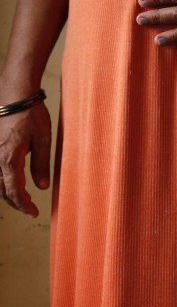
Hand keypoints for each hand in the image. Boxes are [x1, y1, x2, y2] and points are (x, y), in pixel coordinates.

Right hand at [0, 99, 51, 216]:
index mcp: (8, 158)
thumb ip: (41, 164)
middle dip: (15, 202)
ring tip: (21, 198)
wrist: (14, 94)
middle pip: (1, 189)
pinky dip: (1, 180)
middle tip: (29, 208)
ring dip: (6, 192)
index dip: (23, 205)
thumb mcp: (43, 139)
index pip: (14, 191)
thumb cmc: (31, 114)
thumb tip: (41, 186)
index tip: (33, 212)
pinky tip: (11, 180)